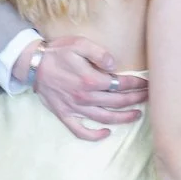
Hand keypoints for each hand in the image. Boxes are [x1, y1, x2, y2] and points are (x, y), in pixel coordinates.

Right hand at [21, 36, 144, 141]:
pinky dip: (94, 135)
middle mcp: (85, 97)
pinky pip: (81, 131)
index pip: (121, 84)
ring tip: (136, 115)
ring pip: (105, 118)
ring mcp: (75, 108)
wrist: (32, 65)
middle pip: (118, 102)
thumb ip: (99, 53)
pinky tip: (106, 133)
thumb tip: (114, 65)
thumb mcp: (78, 44)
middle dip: (136, 99)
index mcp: (90, 79)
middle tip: (148, 97)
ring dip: (124, 118)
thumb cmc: (56, 52)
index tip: (147, 84)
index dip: (137, 84)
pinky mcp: (65, 115)